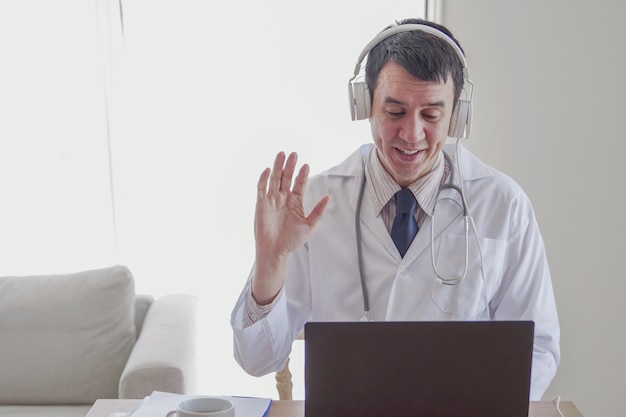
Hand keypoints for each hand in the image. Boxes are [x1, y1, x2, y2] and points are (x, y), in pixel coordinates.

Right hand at [252, 151, 329, 303]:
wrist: (276, 251)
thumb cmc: (292, 240)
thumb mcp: (310, 225)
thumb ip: (318, 211)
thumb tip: (328, 196)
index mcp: (296, 201)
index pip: (299, 184)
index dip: (302, 174)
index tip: (306, 165)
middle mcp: (283, 198)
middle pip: (287, 177)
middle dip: (290, 166)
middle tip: (294, 154)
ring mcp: (272, 200)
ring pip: (275, 179)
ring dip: (278, 167)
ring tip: (282, 155)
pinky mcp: (261, 204)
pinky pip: (262, 189)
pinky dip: (264, 179)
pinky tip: (268, 170)